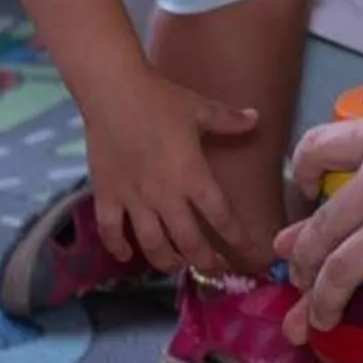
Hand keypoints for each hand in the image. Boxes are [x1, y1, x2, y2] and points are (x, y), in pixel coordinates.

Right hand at [81, 74, 258, 276]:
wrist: (113, 92)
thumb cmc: (160, 99)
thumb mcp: (200, 108)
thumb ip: (228, 120)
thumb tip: (256, 117)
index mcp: (193, 176)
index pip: (222, 217)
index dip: (238, 239)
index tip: (251, 252)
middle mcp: (165, 196)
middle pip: (189, 241)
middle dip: (205, 261)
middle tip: (215, 270)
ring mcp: (134, 199)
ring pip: (152, 244)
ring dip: (167, 261)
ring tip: (177, 266)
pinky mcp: (106, 195)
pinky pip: (111, 230)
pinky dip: (117, 247)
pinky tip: (125, 256)